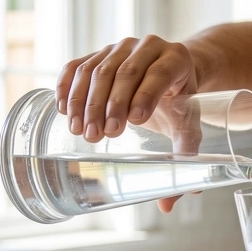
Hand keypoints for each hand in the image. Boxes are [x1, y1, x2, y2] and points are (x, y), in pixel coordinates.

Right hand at [57, 35, 197, 212]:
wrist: (170, 73)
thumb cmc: (180, 102)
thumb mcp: (187, 125)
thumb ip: (184, 157)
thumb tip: (168, 204)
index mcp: (176, 58)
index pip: (159, 73)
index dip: (146, 95)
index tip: (134, 122)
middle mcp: (148, 45)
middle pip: (124, 72)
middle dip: (109, 104)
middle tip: (100, 135)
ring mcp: (120, 47)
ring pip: (97, 69)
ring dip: (85, 101)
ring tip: (80, 131)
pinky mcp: (98, 52)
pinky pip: (77, 66)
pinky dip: (67, 87)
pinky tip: (64, 110)